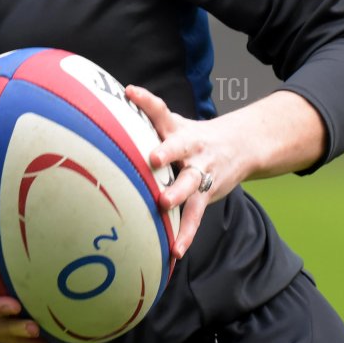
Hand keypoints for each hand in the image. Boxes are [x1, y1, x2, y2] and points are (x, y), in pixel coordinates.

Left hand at [126, 85, 243, 258]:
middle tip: (153, 157)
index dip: (146, 100)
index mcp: (177, 128)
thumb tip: (101, 119)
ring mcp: (201, 170)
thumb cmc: (193, 137)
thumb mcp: (174, 125)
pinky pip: (195, 215)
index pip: (160, 110)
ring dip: (177, 193)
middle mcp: (190, 147)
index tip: (130, 92)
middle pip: (179, 146)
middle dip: (167, 151)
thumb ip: (145, 124)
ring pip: (190, 182)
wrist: (241, 144)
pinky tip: (175, 250)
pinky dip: (186, 233)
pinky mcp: (208, 192)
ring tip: (163, 203)